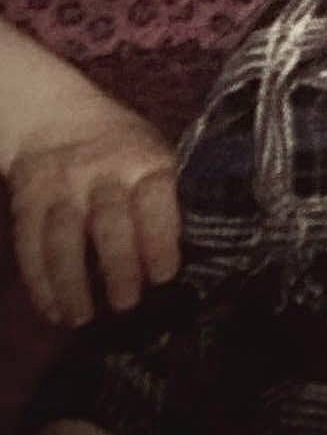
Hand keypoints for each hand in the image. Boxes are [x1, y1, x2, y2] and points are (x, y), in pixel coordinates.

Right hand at [9, 116, 178, 327]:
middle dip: (118, 267)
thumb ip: (166, 199)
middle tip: (126, 304)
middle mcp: (102, 173)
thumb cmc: (123, 149)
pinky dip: (40, 283)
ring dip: (71, 283)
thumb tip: (190, 256)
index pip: (154, 197)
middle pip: (108, 222)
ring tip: (82, 318)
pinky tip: (52, 311)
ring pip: (63, 238)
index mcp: (144, 161)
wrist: (56, 116)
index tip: (163, 275)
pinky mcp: (27, 202)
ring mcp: (61, 187)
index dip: (159, 238)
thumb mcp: (154, 156)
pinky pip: (29, 245)